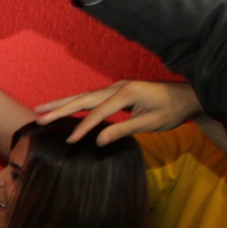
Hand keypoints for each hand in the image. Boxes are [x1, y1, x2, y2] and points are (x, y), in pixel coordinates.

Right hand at [35, 81, 202, 144]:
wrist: (188, 96)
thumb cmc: (173, 110)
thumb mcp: (151, 123)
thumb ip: (124, 129)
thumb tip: (99, 140)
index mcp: (127, 93)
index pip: (98, 112)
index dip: (83, 128)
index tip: (70, 141)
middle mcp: (118, 87)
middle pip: (83, 98)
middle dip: (60, 108)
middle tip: (38, 117)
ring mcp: (116, 87)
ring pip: (84, 96)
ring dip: (62, 103)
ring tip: (41, 110)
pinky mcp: (116, 92)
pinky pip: (90, 98)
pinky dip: (74, 103)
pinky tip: (63, 108)